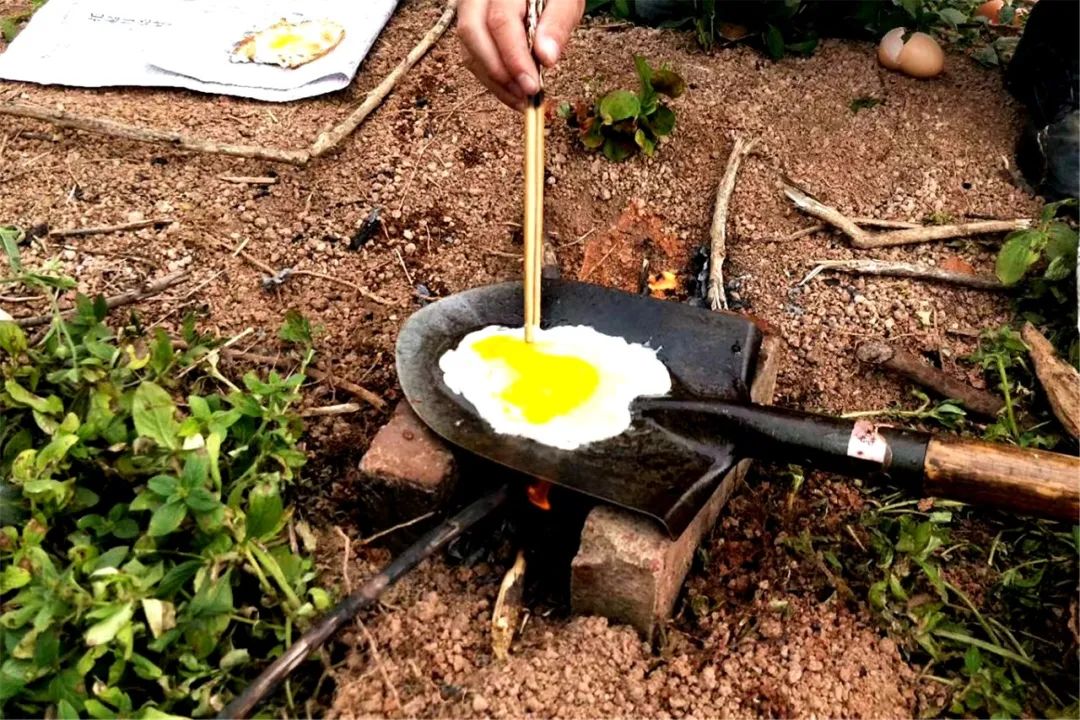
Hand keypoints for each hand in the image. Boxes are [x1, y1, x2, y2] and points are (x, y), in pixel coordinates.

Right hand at [458, 0, 584, 109]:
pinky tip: (514, 92)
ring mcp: (468, 11)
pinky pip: (473, 57)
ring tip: (522, 99)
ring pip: (469, 50)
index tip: (532, 86)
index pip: (501, 22)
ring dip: (495, 81)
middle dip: (498, 72)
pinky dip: (492, 80)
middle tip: (525, 95)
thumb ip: (557, 23)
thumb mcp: (565, 1)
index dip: (514, 58)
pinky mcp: (469, 30)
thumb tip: (546, 58)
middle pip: (472, 34)